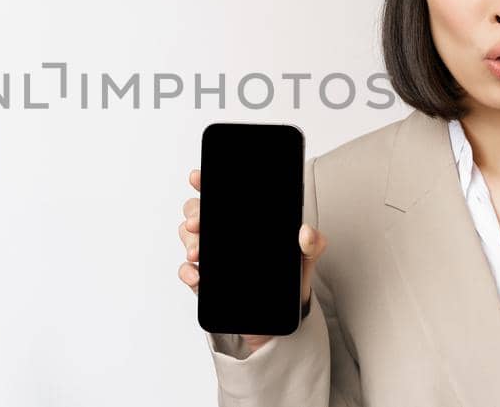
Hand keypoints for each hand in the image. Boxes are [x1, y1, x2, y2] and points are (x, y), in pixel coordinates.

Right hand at [178, 168, 326, 353]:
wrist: (279, 321)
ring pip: (188, 237)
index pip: (221, 196)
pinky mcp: (206, 281)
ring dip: (189, 241)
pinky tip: (197, 276)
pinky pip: (187, 271)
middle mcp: (224, 235)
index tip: (198, 178)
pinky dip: (187, 272)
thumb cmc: (289, 282)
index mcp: (244, 222)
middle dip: (194, 214)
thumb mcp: (304, 259)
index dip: (206, 183)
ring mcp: (212, 257)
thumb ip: (312, 244)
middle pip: (198, 212)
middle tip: (198, 223)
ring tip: (198, 253)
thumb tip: (306, 232)